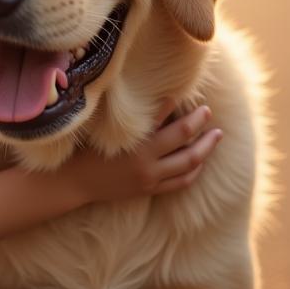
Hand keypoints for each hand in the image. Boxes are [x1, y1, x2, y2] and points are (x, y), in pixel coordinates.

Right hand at [71, 101, 221, 204]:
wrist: (74, 181)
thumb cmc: (88, 148)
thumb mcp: (112, 129)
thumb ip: (139, 118)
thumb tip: (166, 98)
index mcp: (139, 148)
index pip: (176, 130)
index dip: (191, 116)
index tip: (200, 104)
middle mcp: (148, 166)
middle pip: (188, 148)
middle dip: (202, 131)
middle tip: (210, 115)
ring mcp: (150, 180)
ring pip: (188, 167)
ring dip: (204, 151)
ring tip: (214, 136)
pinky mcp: (148, 190)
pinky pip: (180, 183)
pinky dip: (193, 171)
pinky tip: (200, 161)